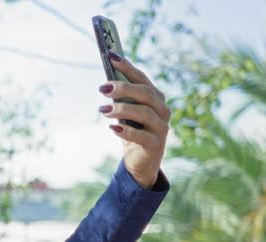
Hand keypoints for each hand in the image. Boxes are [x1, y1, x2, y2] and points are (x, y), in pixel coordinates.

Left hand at [98, 54, 170, 188]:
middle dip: (123, 88)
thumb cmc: (132, 132)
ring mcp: (161, 127)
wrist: (141, 162)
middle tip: (103, 88)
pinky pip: (141, 136)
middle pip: (145, 93)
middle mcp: (162, 110)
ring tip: (103, 110)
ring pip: (144, 112)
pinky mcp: (156, 145)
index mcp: (155, 98)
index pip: (142, 78)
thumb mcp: (125, 114)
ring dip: (121, 109)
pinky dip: (126, 131)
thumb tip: (106, 86)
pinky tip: (112, 128)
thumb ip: (121, 101)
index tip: (111, 56)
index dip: (127, 67)